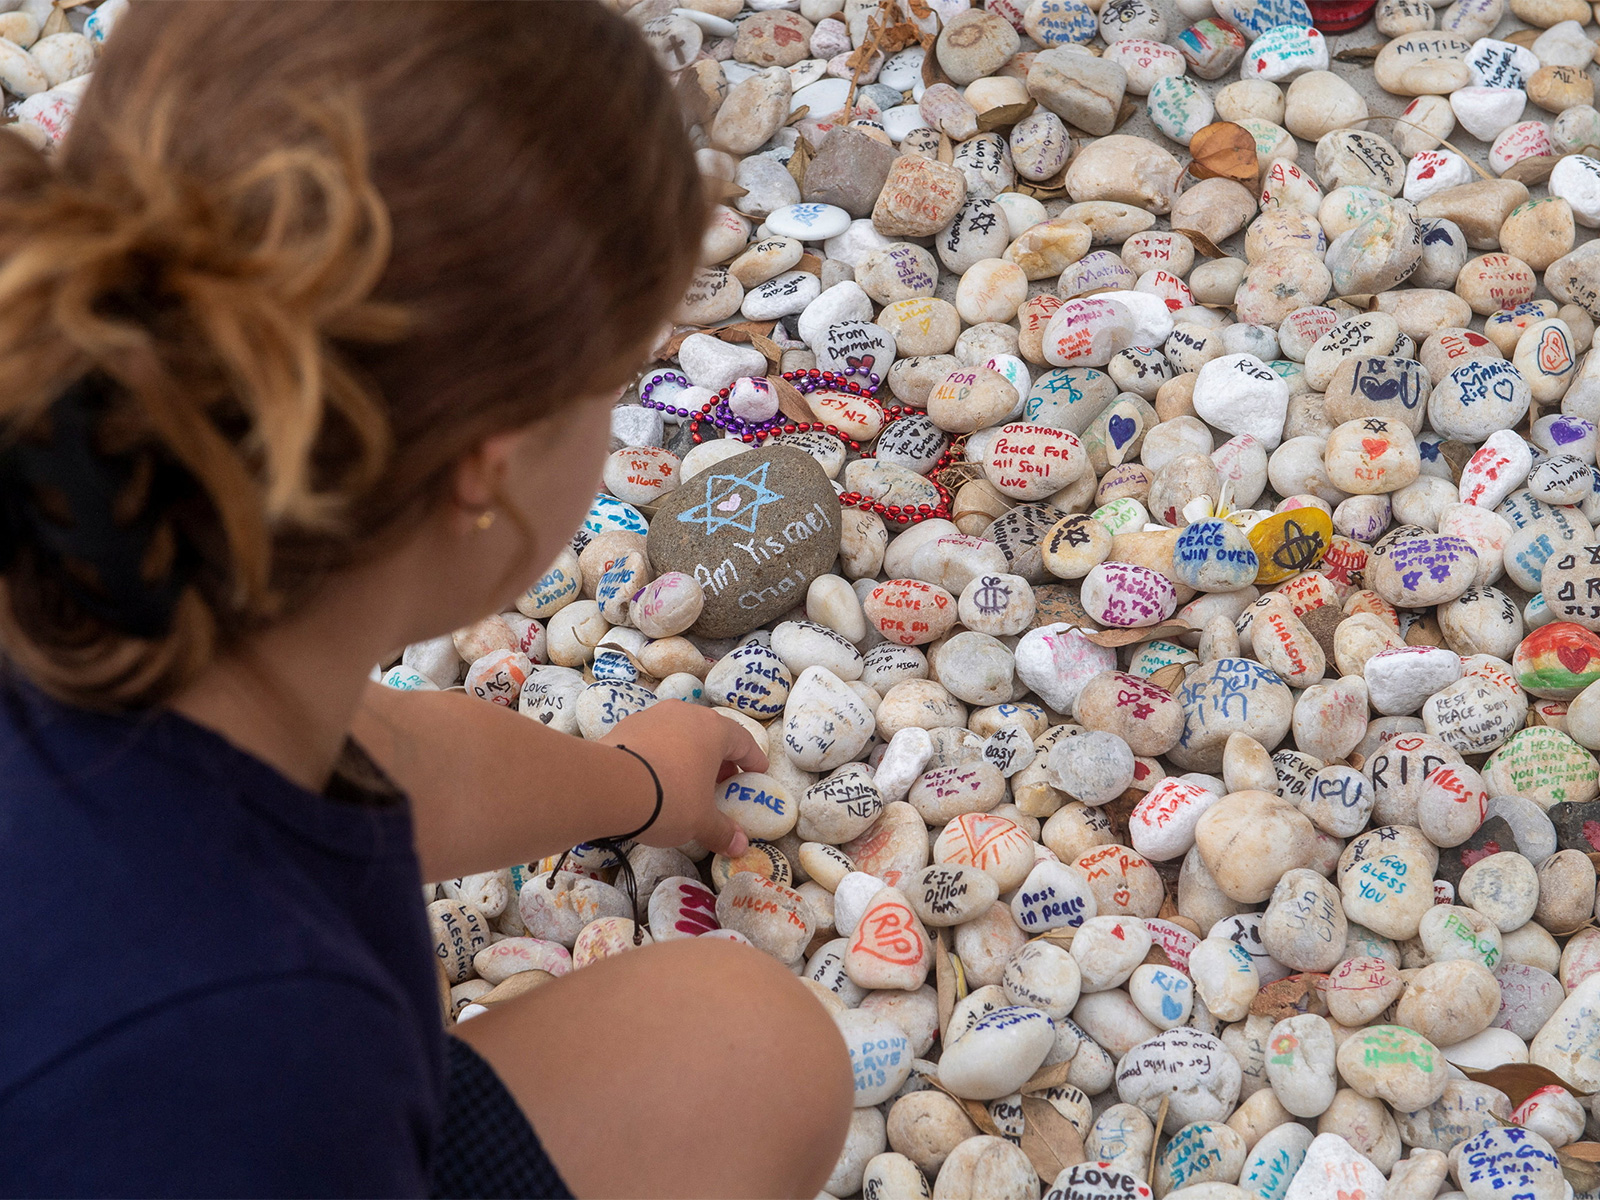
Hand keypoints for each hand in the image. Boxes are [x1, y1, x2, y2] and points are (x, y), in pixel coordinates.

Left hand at [601, 700, 766, 856]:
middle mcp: (685, 714)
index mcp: (713, 729)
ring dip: (688, 755)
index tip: (758, 772)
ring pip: (680, 733)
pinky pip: (653, 740)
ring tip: (686, 781)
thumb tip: (740, 847)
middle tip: (722, 783)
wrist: (608, 786)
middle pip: (711, 734)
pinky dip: (661, 756)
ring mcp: (653, 716)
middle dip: (719, 759)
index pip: (743, 741)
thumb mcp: (700, 821)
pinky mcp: (626, 726)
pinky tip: (655, 778)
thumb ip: (722, 831)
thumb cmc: (668, 799)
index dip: (753, 759)